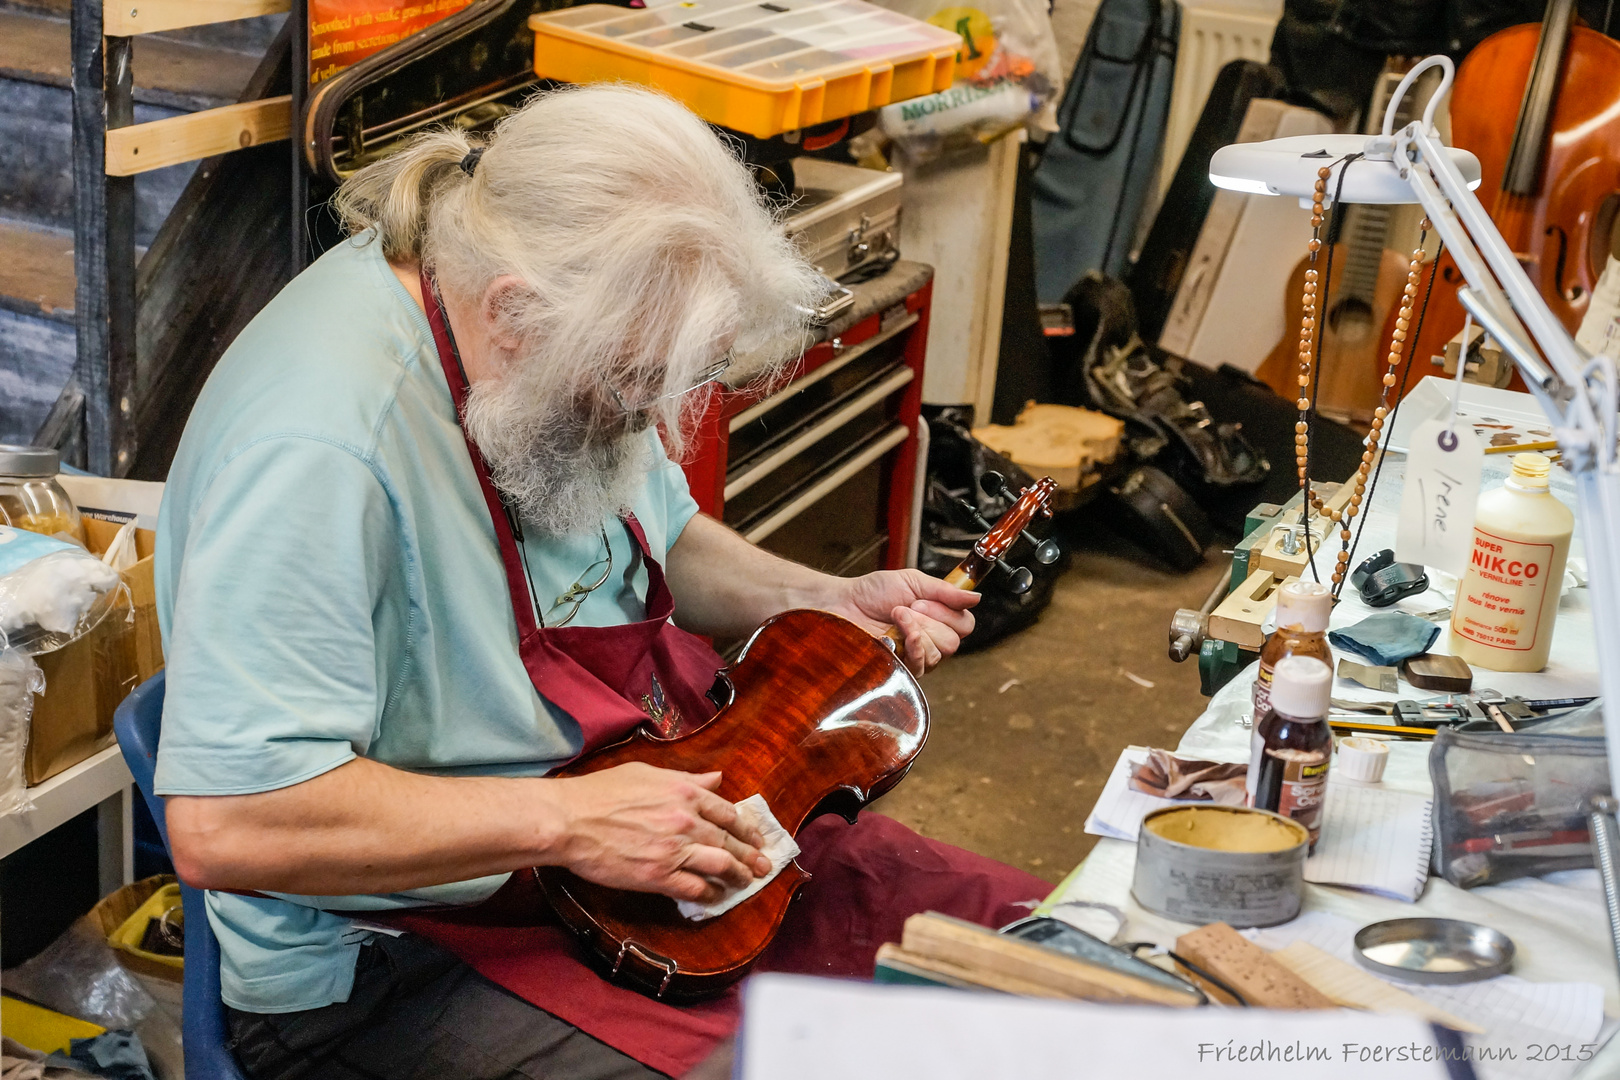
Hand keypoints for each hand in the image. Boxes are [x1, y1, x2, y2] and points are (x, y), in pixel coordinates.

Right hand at [544, 763, 769, 903]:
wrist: (571, 820)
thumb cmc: (602, 792)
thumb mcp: (648, 773)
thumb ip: (686, 778)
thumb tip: (716, 778)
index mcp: (685, 793)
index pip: (728, 812)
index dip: (745, 827)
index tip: (755, 836)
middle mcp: (686, 821)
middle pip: (729, 841)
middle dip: (750, 855)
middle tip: (763, 865)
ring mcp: (675, 850)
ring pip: (719, 866)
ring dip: (737, 876)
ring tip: (747, 882)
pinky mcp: (659, 876)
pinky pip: (694, 888)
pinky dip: (709, 894)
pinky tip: (715, 897)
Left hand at [824, 568, 978, 674]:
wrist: (844, 604)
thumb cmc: (873, 592)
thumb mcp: (912, 581)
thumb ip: (944, 591)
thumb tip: (976, 596)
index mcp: (937, 617)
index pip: (965, 624)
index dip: (948, 613)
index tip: (922, 600)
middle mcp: (930, 639)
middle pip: (954, 641)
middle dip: (929, 620)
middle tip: (906, 608)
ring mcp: (916, 656)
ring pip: (938, 654)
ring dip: (916, 631)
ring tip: (895, 618)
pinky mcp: (902, 670)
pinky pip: (921, 666)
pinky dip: (911, 647)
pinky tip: (896, 636)